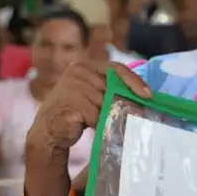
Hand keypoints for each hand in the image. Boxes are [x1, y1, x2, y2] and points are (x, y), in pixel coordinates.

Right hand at [26, 60, 152, 154]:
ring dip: (112, 116)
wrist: (48, 130)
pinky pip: (97, 115)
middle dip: (126, 103)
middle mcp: (78, 71)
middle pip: (113, 87)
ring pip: (107, 103)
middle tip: (138, 116)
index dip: (134, 81)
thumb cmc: (76, 112)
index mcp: (86, 65)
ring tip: (111, 124)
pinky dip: (100, 124)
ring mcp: (73, 86)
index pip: (116, 68)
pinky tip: (97, 128)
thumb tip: (145, 96)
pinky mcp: (71, 103)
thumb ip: (112, 90)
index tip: (148, 95)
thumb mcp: (95, 95)